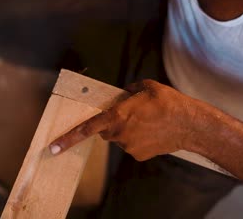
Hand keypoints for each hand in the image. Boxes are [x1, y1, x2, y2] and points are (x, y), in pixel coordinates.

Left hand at [49, 79, 209, 160]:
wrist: (190, 125)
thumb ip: (128, 91)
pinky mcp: (138, 155)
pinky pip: (131, 146)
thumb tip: (121, 95)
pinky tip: (152, 132)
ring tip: (147, 121)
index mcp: (117, 116)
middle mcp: (120, 133)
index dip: (68, 138)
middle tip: (130, 113)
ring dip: (126, 130)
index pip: (87, 128)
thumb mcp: (146, 87)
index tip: (53, 147)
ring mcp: (129, 147)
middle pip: (105, 130)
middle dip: (112, 123)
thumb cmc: (168, 102)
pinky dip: (137, 139)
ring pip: (119, 138)